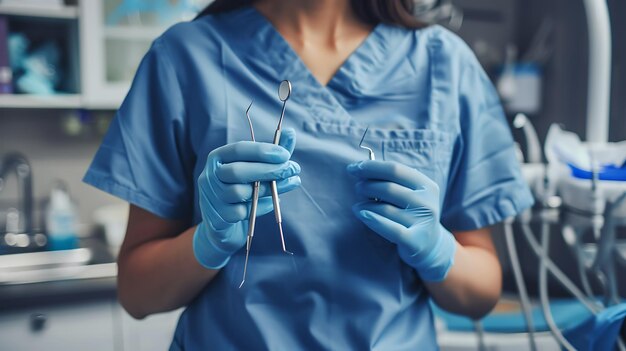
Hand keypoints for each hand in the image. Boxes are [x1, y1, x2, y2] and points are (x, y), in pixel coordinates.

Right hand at [194, 128, 300, 268]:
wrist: (224, 225)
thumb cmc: (243, 189)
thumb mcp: (257, 169)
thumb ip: (273, 153)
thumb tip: (291, 132)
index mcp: (218, 158)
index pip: (238, 149)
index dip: (262, 150)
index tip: (285, 154)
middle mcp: (209, 176)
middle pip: (238, 171)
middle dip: (269, 169)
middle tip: (293, 169)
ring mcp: (211, 198)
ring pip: (240, 193)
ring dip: (269, 188)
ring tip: (288, 184)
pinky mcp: (217, 218)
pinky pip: (243, 212)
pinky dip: (262, 207)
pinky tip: (272, 203)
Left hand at [347, 160, 455, 281]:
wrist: (429, 245)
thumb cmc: (411, 213)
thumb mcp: (409, 193)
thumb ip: (391, 180)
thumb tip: (360, 168)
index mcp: (426, 185)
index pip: (395, 169)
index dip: (371, 167)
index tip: (352, 168)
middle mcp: (427, 202)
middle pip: (388, 188)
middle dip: (366, 186)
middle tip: (358, 188)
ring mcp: (422, 222)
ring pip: (384, 209)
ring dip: (365, 205)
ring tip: (358, 206)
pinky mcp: (414, 241)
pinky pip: (390, 229)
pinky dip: (373, 220)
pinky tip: (361, 214)